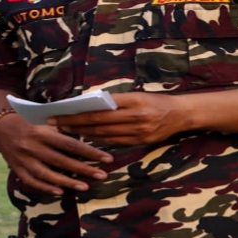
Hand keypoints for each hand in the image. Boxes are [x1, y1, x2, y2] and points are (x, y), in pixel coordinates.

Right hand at [0, 111, 109, 193]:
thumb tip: (85, 140)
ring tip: (85, 187)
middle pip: (62, 160)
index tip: (106, 159)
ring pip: (48, 174)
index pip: (70, 144)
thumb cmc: (28, 122)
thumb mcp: (44, 121)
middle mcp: (32, 146)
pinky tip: (61, 191)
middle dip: (84, 169)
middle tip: (102, 175)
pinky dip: (46, 187)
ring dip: (68, 182)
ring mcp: (24, 160)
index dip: (89, 152)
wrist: (0, 127)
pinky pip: (33, 181)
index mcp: (42, 132)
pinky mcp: (17, 169)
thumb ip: (61, 131)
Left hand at [52, 91, 193, 148]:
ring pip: (104, 135)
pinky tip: (86, 138)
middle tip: (56, 124)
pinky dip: (98, 140)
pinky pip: (114, 142)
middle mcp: (135, 117)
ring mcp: (138, 132)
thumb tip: (89, 102)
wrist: (181, 114)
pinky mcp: (140, 142)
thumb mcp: (137, 94)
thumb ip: (116, 100)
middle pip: (98, 123)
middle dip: (75, 124)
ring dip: (83, 134)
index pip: (99, 108)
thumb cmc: (156, 101)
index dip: (78, 113)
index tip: (61, 113)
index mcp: (133, 101)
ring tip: (67, 132)